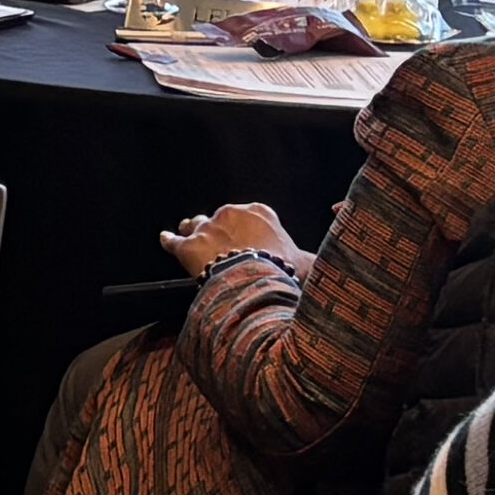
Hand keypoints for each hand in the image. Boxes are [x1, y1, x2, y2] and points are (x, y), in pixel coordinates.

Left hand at [164, 203, 298, 275]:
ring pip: (195, 224)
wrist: (257, 282)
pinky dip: (169, 240)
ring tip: (187, 233)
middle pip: (220, 219)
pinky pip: (173, 240)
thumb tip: (329, 264)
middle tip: (217, 244)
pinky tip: (165, 240)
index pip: (249, 215)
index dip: (245, 228)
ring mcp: (207, 228)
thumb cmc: (284, 271)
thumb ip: (309, 259)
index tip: (245, 239)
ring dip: (192, 229)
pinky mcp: (188, 246)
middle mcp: (231, 213)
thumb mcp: (306, 262)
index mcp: (260, 212)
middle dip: (218, 229)